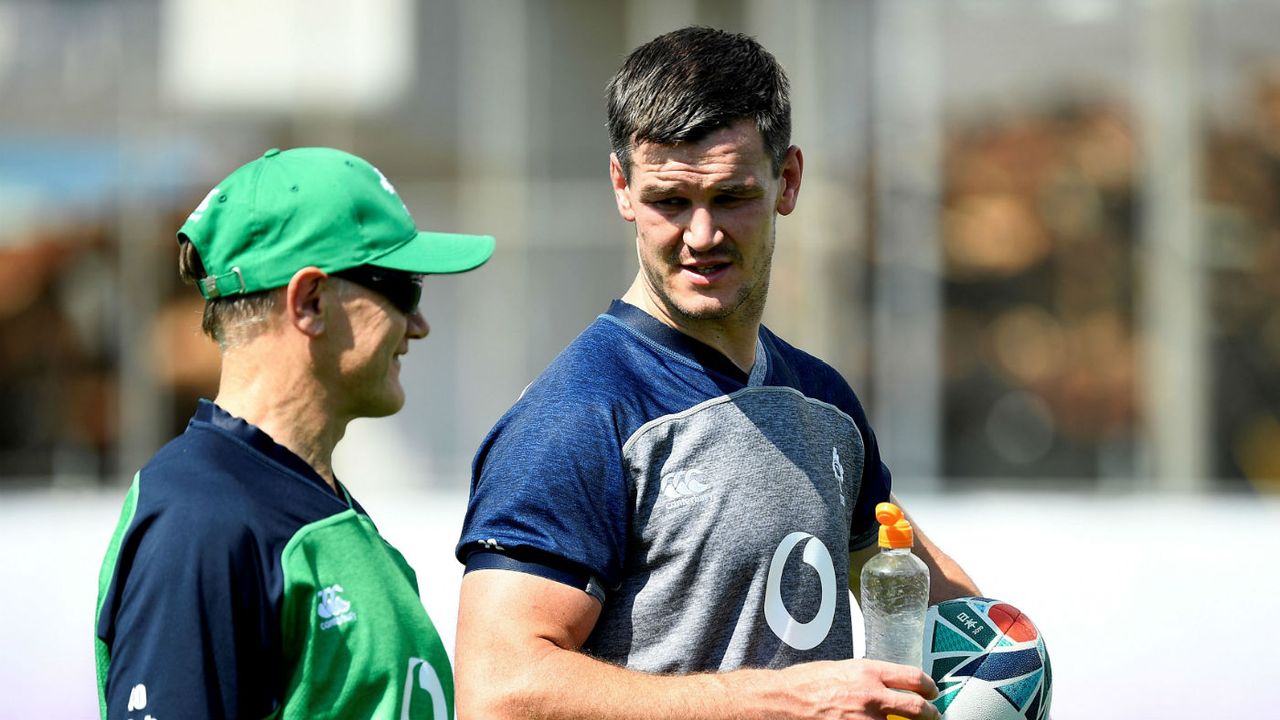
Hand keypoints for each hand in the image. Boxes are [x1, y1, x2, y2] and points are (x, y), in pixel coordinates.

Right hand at [772, 659, 940, 719]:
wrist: (783, 701)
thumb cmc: (805, 683)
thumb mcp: (840, 669)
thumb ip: (865, 677)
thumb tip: (883, 685)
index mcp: (868, 672)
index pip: (913, 677)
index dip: (928, 686)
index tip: (932, 692)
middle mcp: (872, 695)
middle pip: (917, 708)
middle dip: (930, 714)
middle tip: (933, 716)